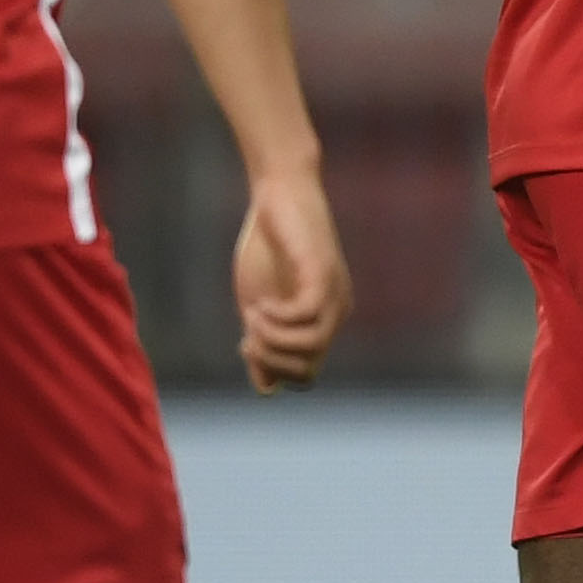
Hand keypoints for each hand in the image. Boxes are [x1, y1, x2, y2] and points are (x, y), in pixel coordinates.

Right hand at [230, 165, 350, 392]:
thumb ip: (263, 342)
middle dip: (270, 360)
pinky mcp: (324, 274)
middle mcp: (337, 312)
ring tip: (252, 317)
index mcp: (323, 321)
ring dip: (272, 340)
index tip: (245, 343)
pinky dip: (278, 318)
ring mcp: (334, 293)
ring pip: (311, 347)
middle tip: (246, 337)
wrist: (277, 194)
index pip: (306, 375)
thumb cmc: (267, 246)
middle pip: (309, 369)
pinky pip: (307, 316)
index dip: (274, 371)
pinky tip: (260, 303)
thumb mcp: (258, 303)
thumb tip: (267, 389)